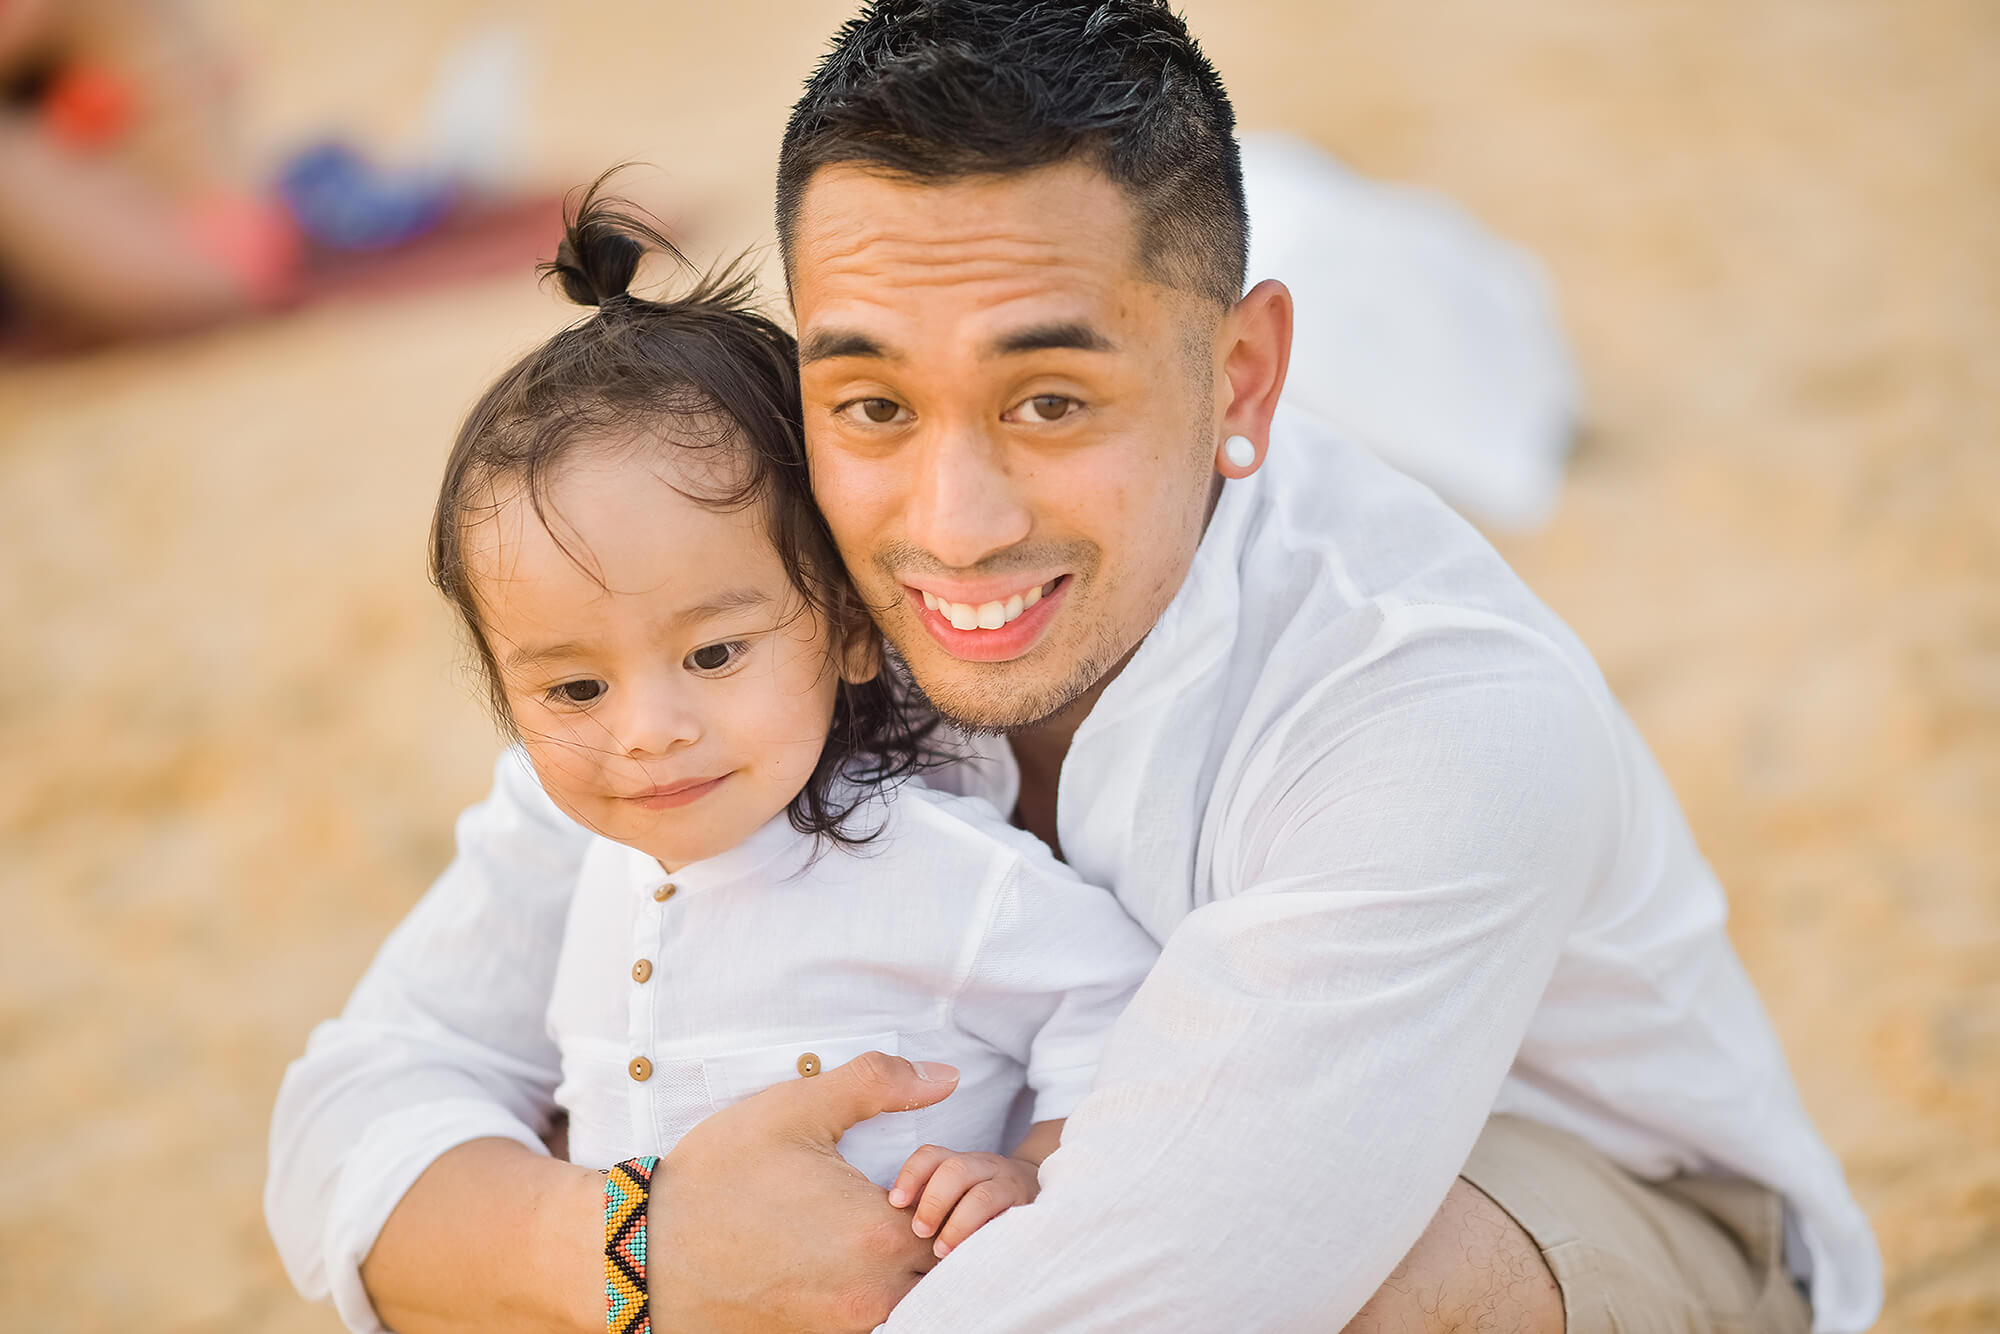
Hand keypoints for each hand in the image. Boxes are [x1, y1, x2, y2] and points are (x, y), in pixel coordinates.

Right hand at [647, 1051, 959, 1333]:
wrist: (640, 1254)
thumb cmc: (717, 1177)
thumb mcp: (795, 1110)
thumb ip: (878, 1084)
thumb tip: (946, 1076)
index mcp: (879, 1236)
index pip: (967, 1227)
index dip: (959, 1200)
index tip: (928, 1179)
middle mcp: (873, 1296)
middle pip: (952, 1275)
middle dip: (948, 1241)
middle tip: (918, 1209)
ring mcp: (844, 1329)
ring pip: (917, 1306)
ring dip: (915, 1274)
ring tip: (882, 1238)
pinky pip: (874, 1324)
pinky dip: (879, 1299)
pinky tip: (845, 1265)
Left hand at [889, 1145, 1042, 1258]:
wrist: (1037, 1195)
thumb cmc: (978, 1205)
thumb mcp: (953, 1195)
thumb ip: (927, 1203)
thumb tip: (883, 1227)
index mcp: (960, 1162)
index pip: (931, 1156)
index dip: (911, 1176)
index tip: (895, 1203)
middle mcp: (985, 1167)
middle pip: (955, 1171)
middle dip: (933, 1202)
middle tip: (919, 1232)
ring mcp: (1009, 1186)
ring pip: (983, 1196)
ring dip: (958, 1224)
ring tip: (942, 1250)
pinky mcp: (1027, 1209)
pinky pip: (1009, 1218)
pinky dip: (986, 1235)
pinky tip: (973, 1254)